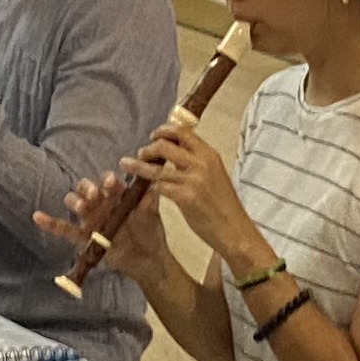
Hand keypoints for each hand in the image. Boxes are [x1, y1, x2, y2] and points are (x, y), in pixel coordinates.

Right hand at [44, 172, 175, 290]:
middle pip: (86, 188)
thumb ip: (149, 200)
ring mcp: (91, 218)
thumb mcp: (151, 215)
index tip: (111, 183)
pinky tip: (37, 217)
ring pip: (75, 203)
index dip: (107, 181)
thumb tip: (153, 182)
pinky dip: (50, 223)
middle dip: (87, 188)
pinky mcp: (84, 235)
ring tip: (81, 206)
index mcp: (117, 194)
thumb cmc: (150, 232)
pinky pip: (65, 228)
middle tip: (94, 194)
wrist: (148, 259)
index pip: (108, 182)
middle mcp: (101, 202)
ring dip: (75, 201)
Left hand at [120, 123, 269, 277]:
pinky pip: (159, 187)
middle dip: (149, 148)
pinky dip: (148, 186)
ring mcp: (193, 180)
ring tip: (126, 164)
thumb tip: (174, 155)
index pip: (183, 132)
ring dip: (138, 166)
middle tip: (141, 153)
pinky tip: (140, 189)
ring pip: (157, 168)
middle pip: (166, 145)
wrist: (234, 229)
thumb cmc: (223, 205)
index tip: (153, 135)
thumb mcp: (214, 175)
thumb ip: (196, 163)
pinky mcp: (185, 197)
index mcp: (209, 155)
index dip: (164, 131)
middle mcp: (202, 163)